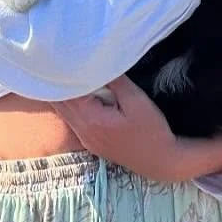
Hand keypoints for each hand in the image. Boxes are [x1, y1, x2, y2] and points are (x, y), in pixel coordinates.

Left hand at [53, 76, 189, 182]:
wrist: (161, 162)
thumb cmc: (152, 131)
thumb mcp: (137, 101)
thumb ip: (116, 82)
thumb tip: (101, 64)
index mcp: (91, 120)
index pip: (67, 92)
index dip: (65, 75)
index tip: (68, 59)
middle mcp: (83, 131)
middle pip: (61, 103)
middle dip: (60, 83)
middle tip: (63, 64)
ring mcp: (86, 140)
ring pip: (65, 113)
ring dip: (65, 95)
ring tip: (68, 76)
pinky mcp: (92, 143)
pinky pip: (73, 121)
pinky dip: (71, 107)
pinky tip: (79, 96)